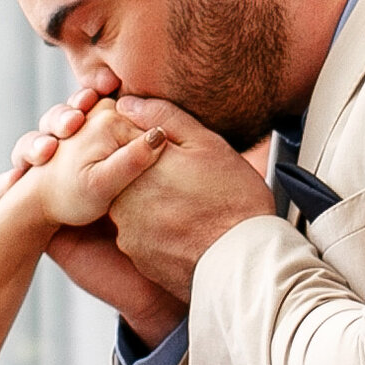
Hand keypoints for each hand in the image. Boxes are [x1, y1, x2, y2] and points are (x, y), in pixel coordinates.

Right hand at [0, 87, 183, 343]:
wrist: (146, 286)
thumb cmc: (163, 234)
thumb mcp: (162, 188)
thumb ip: (156, 156)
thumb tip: (149, 126)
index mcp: (113, 147)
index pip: (93, 108)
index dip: (91, 96)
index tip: (102, 89)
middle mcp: (81, 162)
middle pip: (58, 124)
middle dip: (59, 118)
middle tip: (72, 123)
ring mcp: (57, 186)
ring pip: (33, 151)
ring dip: (33, 145)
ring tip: (43, 154)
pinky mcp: (41, 215)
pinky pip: (11, 193)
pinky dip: (5, 184)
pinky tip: (9, 185)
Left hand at [102, 98, 278, 300]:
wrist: (244, 262)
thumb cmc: (233, 201)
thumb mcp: (206, 144)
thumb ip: (163, 117)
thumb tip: (127, 103)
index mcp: (135, 166)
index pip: (122, 140)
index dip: (147, 141)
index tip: (169, 149)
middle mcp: (121, 199)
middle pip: (124, 175)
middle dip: (148, 173)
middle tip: (185, 180)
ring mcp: (126, 231)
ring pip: (131, 206)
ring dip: (153, 202)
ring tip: (189, 204)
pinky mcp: (137, 256)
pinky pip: (141, 235)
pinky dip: (158, 230)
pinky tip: (186, 227)